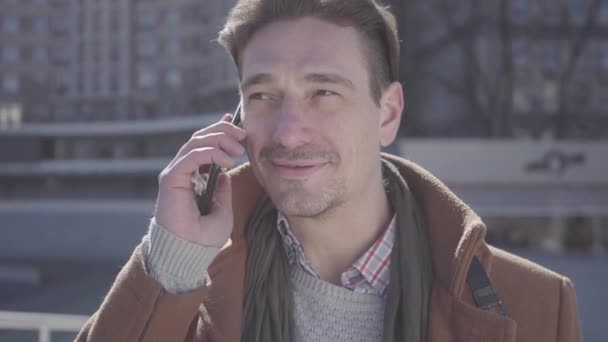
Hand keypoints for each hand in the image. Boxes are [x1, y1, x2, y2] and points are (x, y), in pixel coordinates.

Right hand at [153, 114, 245, 247]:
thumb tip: (224, 172)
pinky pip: (191, 156)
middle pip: (200, 137)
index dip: (219, 130)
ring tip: (238, 150)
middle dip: (223, 131)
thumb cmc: (203, 237)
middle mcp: (182, 171)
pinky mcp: (171, 178)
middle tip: (242, 135)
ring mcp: (175, 173)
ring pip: (195, 142)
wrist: (190, 252)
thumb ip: (223, 189)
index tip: (237, 125)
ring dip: (219, 140)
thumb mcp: (222, 208)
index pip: (204, 144)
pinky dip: (210, 153)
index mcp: (193, 176)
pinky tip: (226, 162)